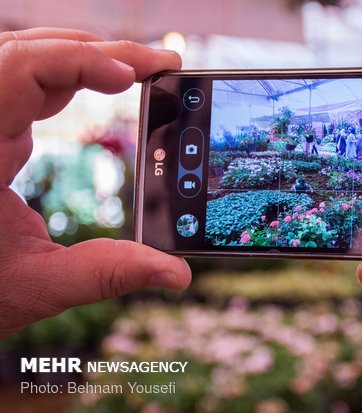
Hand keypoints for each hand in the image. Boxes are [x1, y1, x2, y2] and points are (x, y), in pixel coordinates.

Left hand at [0, 28, 190, 337]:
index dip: (80, 60)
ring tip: (138, 69)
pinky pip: (29, 82)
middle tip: (159, 64)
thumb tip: (177, 272)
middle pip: (31, 53)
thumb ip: (107, 274)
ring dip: (85, 58)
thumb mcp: (37, 286)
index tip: (133, 76)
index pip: (20, 69)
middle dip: (100, 51)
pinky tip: (101, 83)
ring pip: (29, 60)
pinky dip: (71, 75)